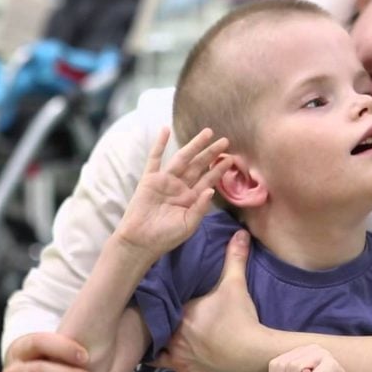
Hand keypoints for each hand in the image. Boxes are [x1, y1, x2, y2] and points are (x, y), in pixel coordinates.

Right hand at [115, 126, 230, 259]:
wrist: (140, 242)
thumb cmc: (165, 238)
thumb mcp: (189, 225)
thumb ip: (201, 207)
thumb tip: (211, 189)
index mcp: (191, 199)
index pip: (208, 180)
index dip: (219, 169)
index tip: (231, 159)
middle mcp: (180, 187)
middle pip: (198, 165)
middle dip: (211, 153)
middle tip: (225, 140)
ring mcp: (165, 181)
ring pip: (182, 158)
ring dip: (194, 145)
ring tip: (207, 132)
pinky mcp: (149, 179)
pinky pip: (155, 158)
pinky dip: (159, 144)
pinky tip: (165, 130)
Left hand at [135, 229, 264, 371]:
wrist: (252, 353)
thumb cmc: (241, 318)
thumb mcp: (235, 284)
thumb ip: (234, 258)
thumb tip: (240, 232)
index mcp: (182, 314)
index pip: (165, 308)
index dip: (161, 307)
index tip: (151, 303)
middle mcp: (175, 338)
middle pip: (157, 333)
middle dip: (151, 331)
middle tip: (139, 328)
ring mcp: (179, 361)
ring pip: (155, 359)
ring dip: (147, 356)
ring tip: (137, 353)